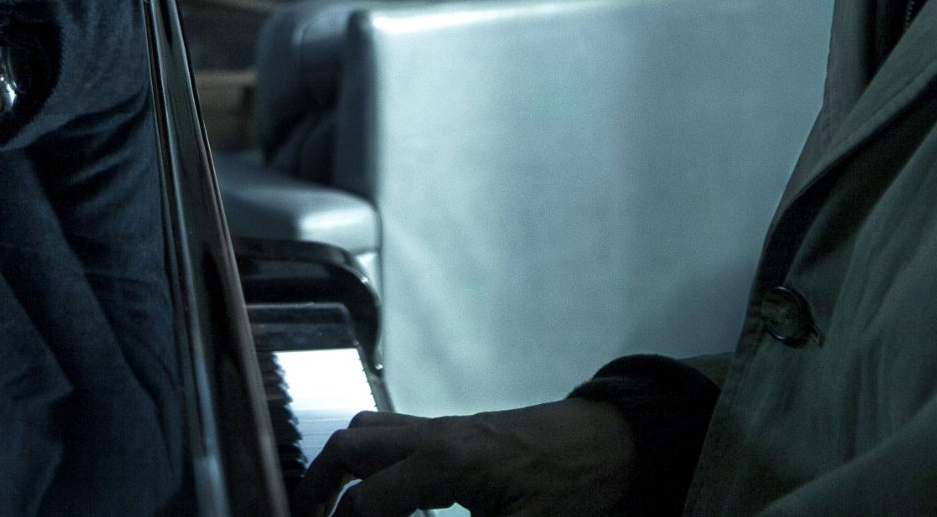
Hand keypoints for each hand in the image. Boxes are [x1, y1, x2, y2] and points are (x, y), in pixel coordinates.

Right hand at [298, 401, 640, 516]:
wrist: (617, 445)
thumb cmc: (576, 489)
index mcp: (446, 461)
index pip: (369, 505)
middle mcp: (435, 434)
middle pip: (350, 446)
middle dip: (319, 488)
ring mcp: (446, 427)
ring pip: (369, 430)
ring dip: (343, 468)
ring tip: (334, 511)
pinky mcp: (459, 432)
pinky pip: (396, 435)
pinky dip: (374, 463)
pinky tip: (385, 500)